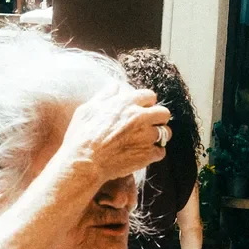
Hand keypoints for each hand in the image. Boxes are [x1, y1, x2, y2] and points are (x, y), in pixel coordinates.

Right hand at [57, 85, 171, 187]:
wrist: (84, 162)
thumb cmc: (82, 135)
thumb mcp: (88, 109)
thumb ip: (105, 96)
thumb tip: (116, 87)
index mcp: (127, 103)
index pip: (150, 95)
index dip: (146, 103)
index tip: (142, 109)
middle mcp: (140, 117)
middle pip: (164, 113)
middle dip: (158, 118)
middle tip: (149, 125)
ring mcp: (146, 136)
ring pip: (166, 133)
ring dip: (158, 136)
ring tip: (147, 140)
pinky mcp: (148, 154)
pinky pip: (161, 151)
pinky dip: (154, 153)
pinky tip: (143, 154)